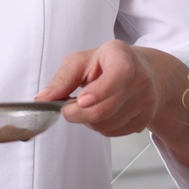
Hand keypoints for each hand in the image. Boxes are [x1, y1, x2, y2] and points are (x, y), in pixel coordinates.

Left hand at [36, 42, 188, 166]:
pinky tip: (102, 111)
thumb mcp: (82, 61)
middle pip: (104, 109)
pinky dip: (101, 127)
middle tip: (67, 108)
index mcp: (122, 56)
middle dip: (77, 113)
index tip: (81, 100)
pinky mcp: (145, 119)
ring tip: (89, 105)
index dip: (100, 91)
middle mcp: (140, 78)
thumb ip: (62, 79)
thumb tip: (43, 99)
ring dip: (88, 121)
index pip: (119, 74)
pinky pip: (113, 132)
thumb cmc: (107, 64)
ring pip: (106, 124)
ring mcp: (146, 101)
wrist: (142, 73)